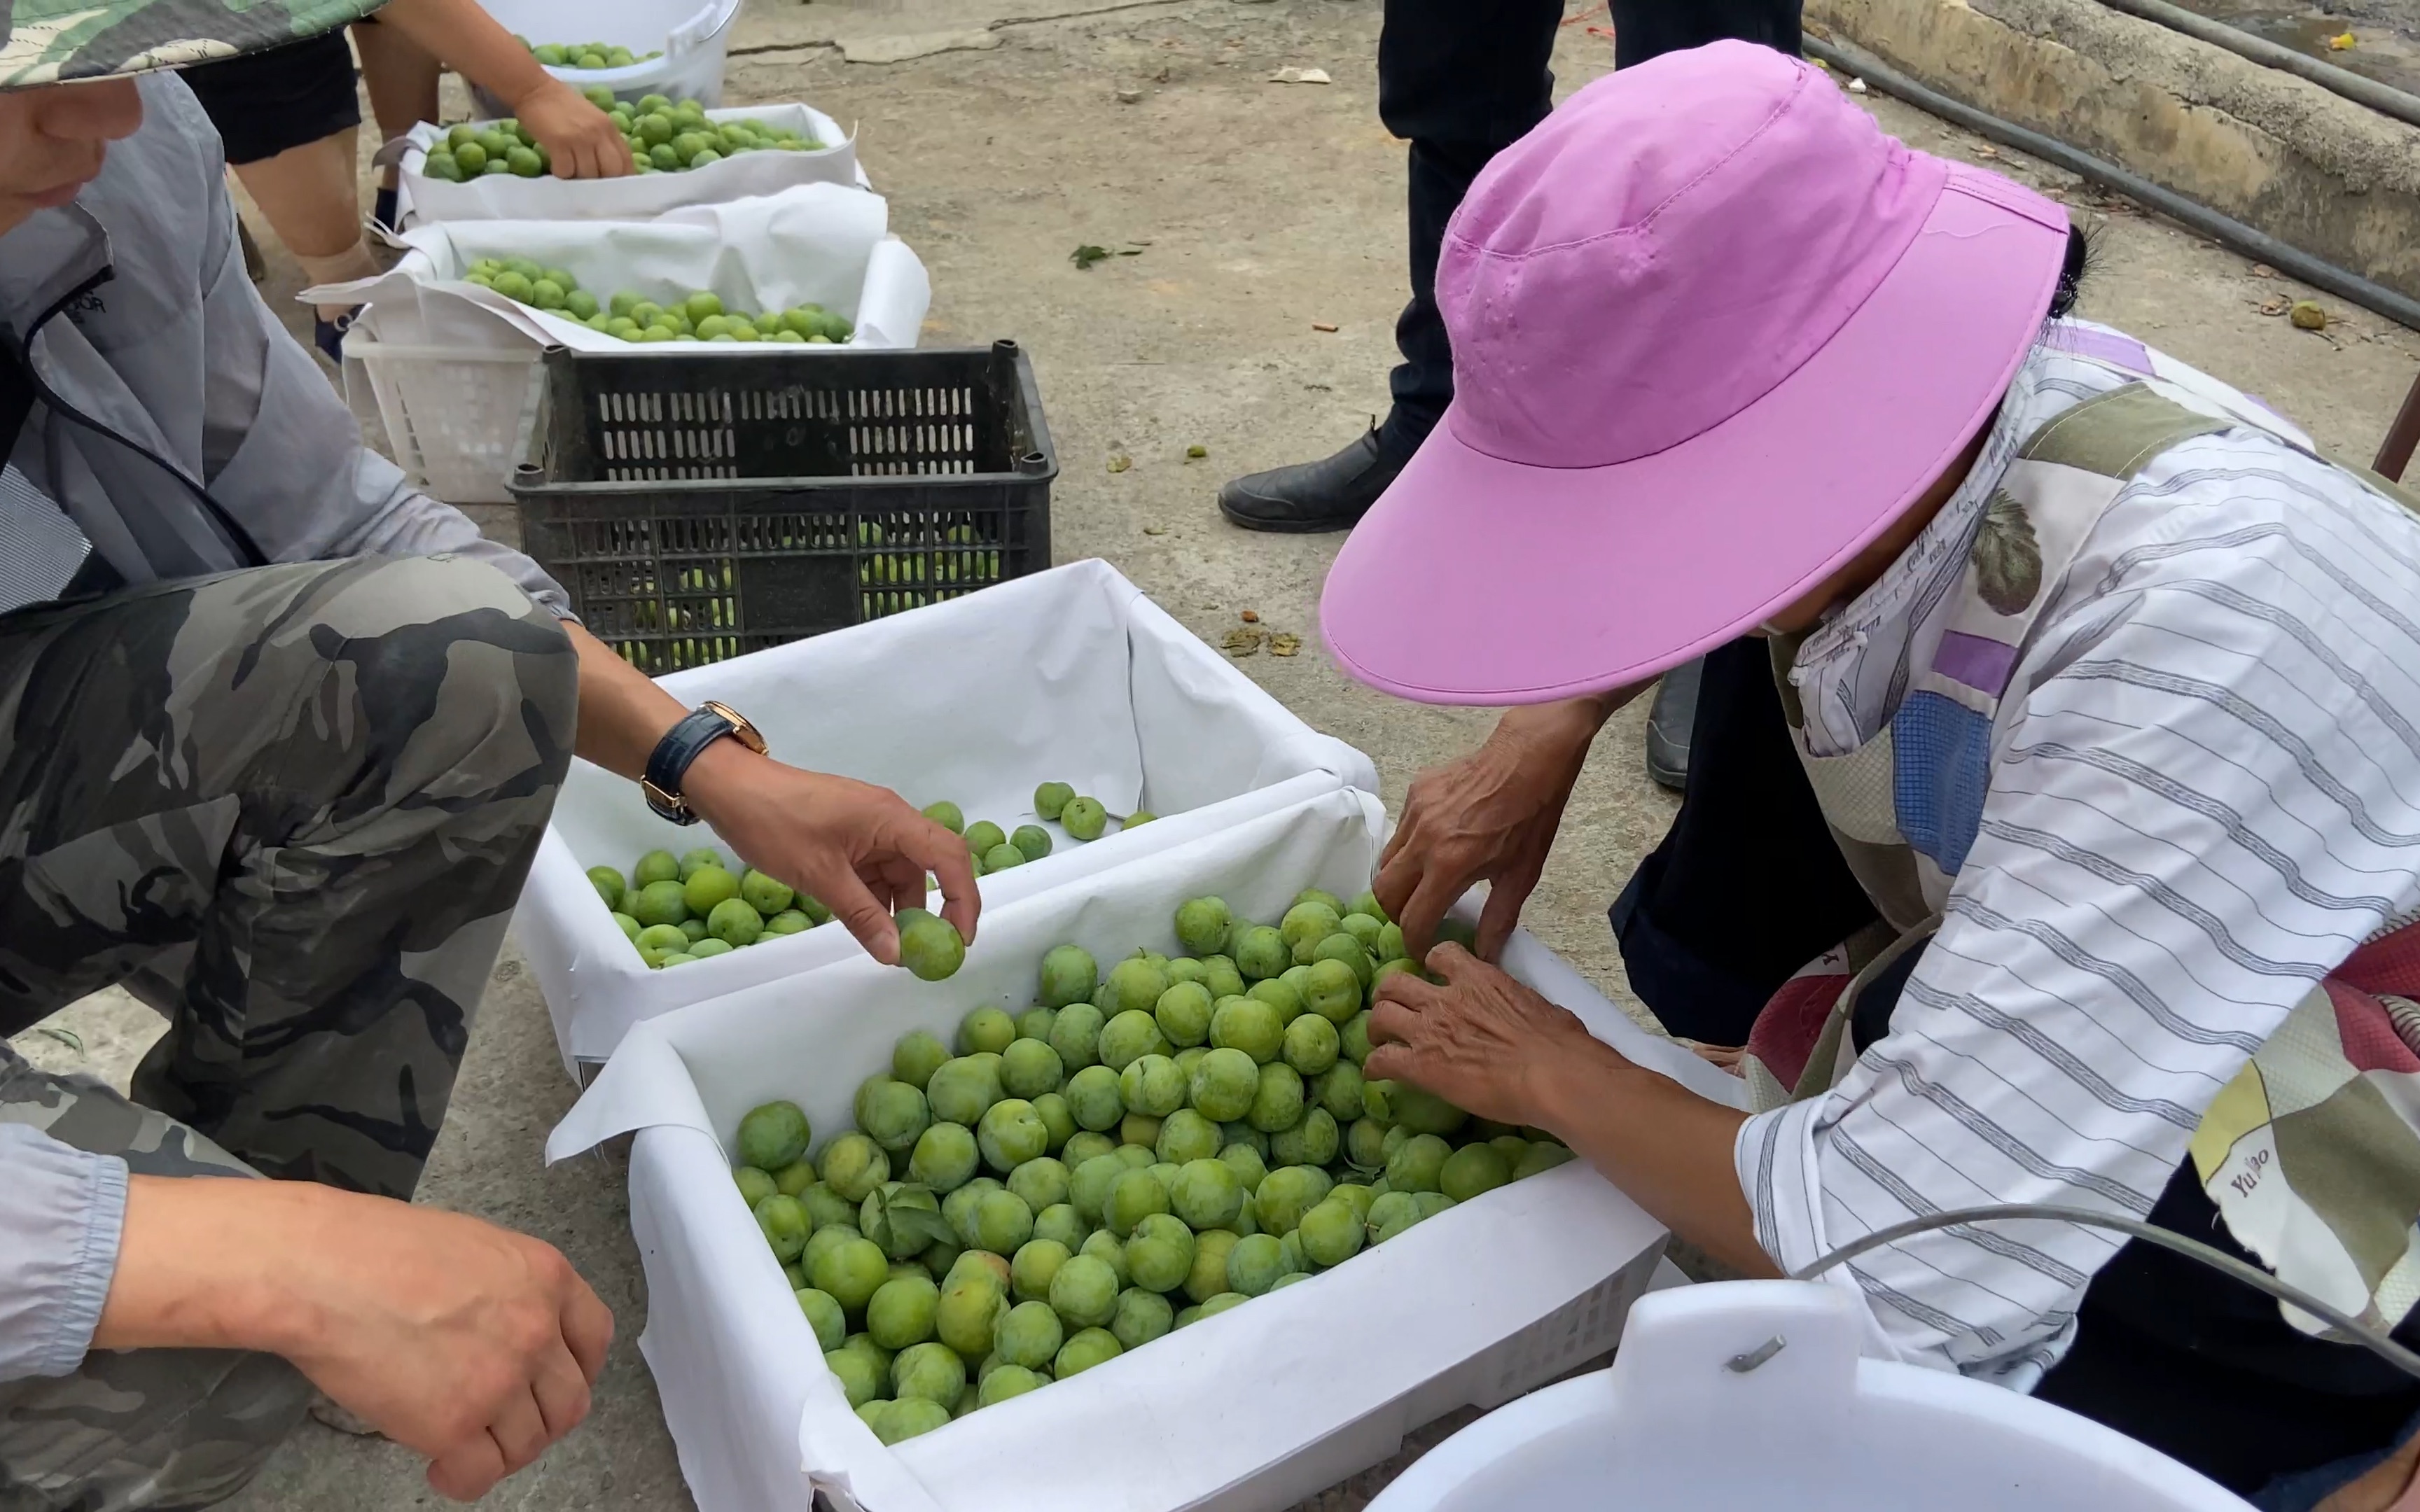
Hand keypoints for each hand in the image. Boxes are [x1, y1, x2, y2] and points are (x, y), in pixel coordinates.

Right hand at [100, 1178, 610, 1502]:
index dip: (577, 1370)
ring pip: (528, 1444)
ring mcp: (500, 1379)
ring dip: (499, 1451)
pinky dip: (462, 1480)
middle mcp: (536, 1329)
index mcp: (547, 1277)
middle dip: (540, 1421)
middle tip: (504, 1424)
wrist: (322, 1269)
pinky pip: (481, 1474)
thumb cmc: (377, 1248)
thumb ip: (510, 1291)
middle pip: (569, 1402)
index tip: (553, 1384)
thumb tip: (511, 1332)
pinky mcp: (455, 1423)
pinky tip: (439, 1468)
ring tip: (463, 1443)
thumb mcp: (475, 1247)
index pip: (595, 1339)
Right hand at [512, 78, 633, 177]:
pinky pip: (566, 171)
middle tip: (589, 185)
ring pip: (588, 175)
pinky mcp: (559, 142)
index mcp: (610, 128)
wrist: (535, 89)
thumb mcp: (593, 119)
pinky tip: (556, 167)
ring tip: (570, 174)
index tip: (613, 189)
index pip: (626, 162)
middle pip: (611, 172)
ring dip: (579, 180)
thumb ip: (604, 141)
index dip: (622, 180)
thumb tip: (610, 171)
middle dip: (601, 184)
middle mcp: (599, 133)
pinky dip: (561, 174)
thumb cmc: (563, 105)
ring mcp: (580, 138)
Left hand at [683, 741, 979, 965]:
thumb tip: (896, 955)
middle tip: (930, 951)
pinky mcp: (851, 836)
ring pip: (902, 873)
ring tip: (893, 948)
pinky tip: (868, 926)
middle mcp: (890, 820)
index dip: (963, 899)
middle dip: (935, 909)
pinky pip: (877, 871)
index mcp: (892, 818)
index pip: (948, 856)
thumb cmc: (775, 823)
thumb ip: (862, 916)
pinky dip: (876, 899)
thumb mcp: (820, 876)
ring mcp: (870, 827)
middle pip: (931, 865)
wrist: (729, 788)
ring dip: (901, 908)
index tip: (958, 939)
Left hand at [1364, 942, 1624, 1130]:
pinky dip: (1374, 1066)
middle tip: (1394, 1009)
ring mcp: (1429, 1030)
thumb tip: (1530, 1013)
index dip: (1431, 965)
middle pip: (1396, 983)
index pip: (1441, 955)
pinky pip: (1381, 1060)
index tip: (1432, 978)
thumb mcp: (1540, 1006)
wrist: (1551, 1073)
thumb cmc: (1559, 1042)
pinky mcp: (1421, 1065)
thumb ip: (1521, 1002)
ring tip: (1379, 1040)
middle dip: (1390, 995)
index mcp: (1479, 977)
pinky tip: (1375, 1074)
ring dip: (1376, 1027)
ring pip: (1380, 1015)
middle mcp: (1446, 998)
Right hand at [1375, 689, 1636, 961]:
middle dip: (1397, 915)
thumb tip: (1484, 956)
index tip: (1424, 951)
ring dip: (1399, 882)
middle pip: (1384, 893)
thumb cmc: (1532, 817)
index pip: (1413, 919)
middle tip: (1419, 919)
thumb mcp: (1522, 874)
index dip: (1415, 943)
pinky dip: (1409, 848)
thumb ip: (1498, 918)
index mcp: (1450, 865)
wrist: (1529, 757)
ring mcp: (1415, 813)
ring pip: (1386, 862)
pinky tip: (1435, 846)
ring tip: (1423, 886)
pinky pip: (1399, 832)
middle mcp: (1423, 840)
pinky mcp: (1414, 792)